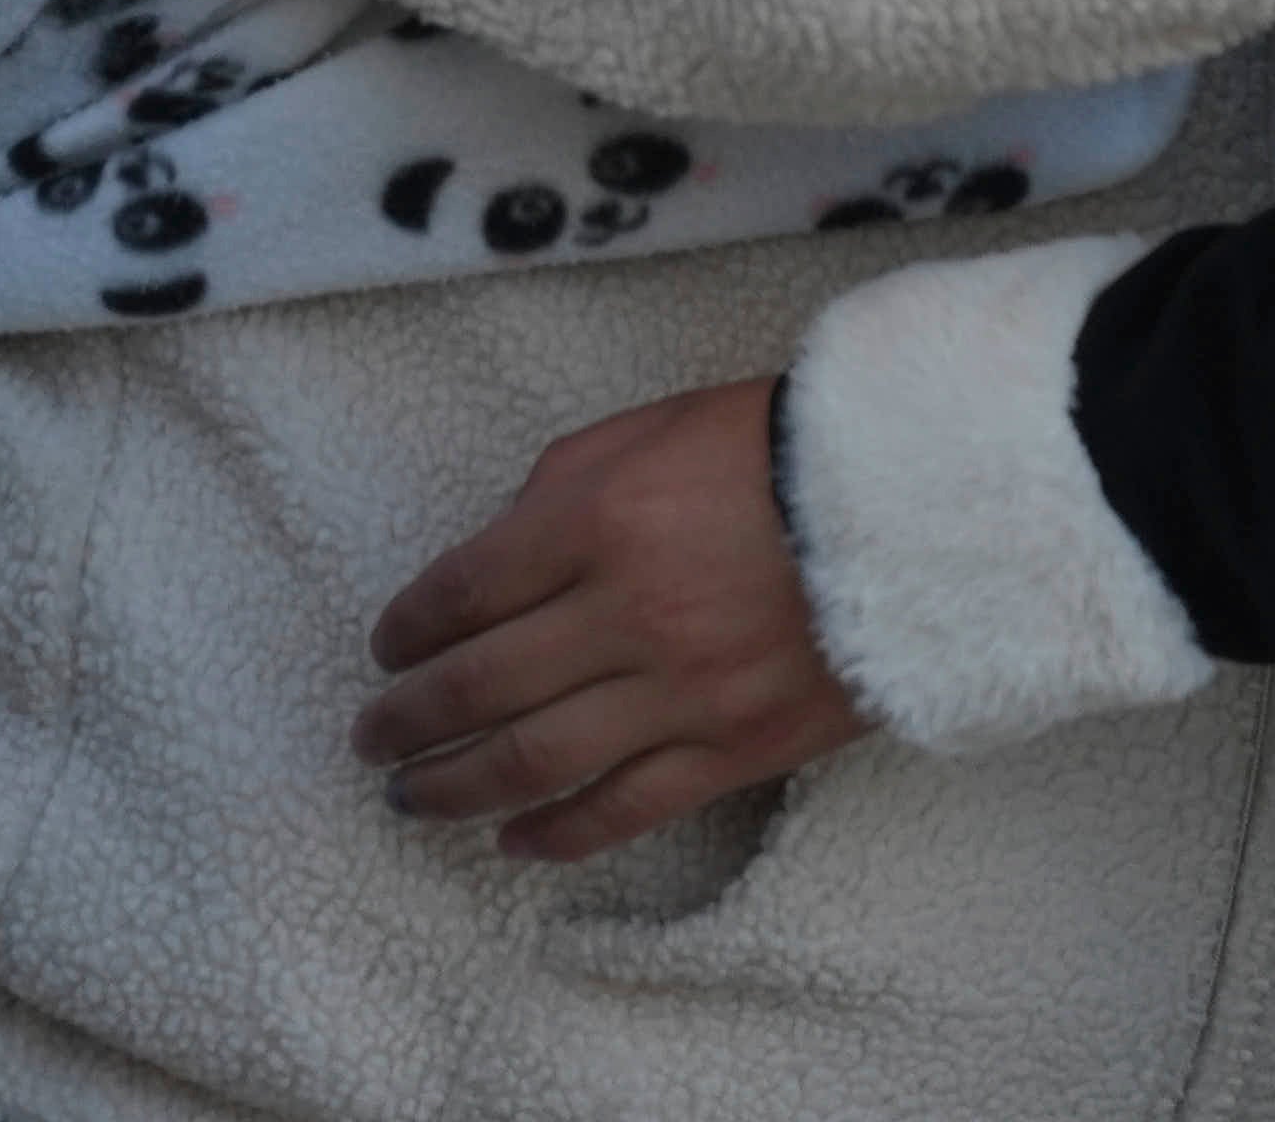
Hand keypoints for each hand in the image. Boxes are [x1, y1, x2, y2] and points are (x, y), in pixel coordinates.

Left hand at [353, 379, 865, 861]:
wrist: (906, 506)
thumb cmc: (767, 451)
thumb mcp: (640, 434)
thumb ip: (553, 497)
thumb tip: (491, 566)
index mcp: (591, 519)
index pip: (460, 591)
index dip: (405, 629)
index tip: (383, 650)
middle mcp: (622, 612)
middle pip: (479, 685)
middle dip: (406, 719)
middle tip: (369, 738)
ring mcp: (678, 690)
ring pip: (534, 760)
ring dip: (455, 786)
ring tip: (411, 798)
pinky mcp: (732, 748)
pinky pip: (624, 809)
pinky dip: (557, 834)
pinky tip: (513, 840)